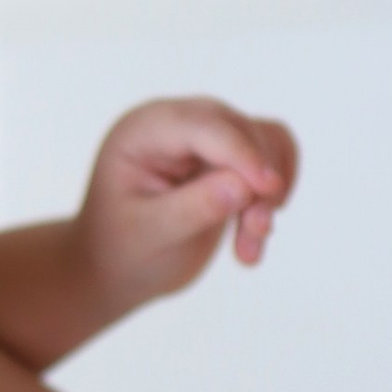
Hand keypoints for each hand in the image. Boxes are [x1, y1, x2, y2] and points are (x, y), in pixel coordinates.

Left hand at [76, 98, 298, 314]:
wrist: (117, 268)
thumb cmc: (123, 250)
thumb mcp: (150, 235)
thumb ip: (193, 208)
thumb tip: (245, 186)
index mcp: (144, 130)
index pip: (203, 125)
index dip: (241, 154)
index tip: (270, 190)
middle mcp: (176, 123)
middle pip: (240, 129)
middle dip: (257, 184)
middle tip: (255, 237)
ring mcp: (205, 137)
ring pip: (265, 140)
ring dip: (270, 195)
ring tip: (250, 248)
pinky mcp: (228, 157)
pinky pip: (273, 155)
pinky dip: (274, 194)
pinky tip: (256, 232)